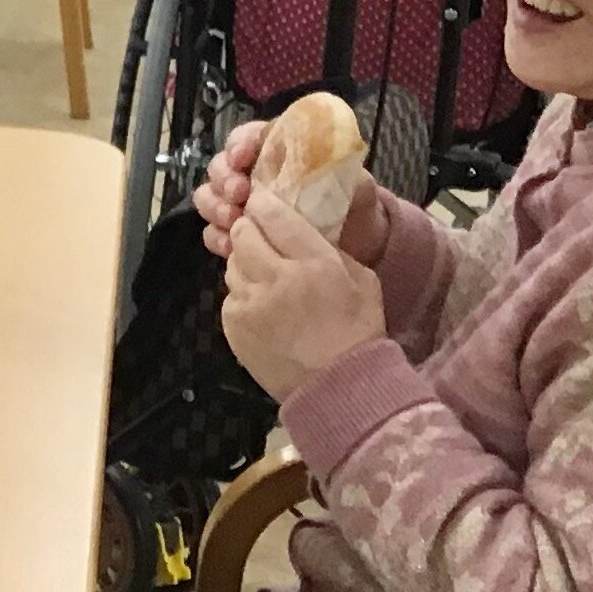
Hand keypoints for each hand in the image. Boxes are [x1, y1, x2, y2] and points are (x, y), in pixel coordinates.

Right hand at [195, 120, 387, 266]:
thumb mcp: (357, 185)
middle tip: (239, 193)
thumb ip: (344, 171)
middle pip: (220, 166)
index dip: (239, 143)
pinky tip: (231, 246)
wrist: (354, 248)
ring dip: (215, 205)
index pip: (247, 136)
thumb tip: (331, 159)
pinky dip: (217, 237)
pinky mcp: (240, 235)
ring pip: (209, 196)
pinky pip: (213, 232)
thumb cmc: (352, 208)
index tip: (242, 157)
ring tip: (233, 219)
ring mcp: (242, 205)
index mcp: (279, 153)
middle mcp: (254, 175)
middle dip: (224, 178)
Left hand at [221, 192, 386, 403]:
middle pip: (243, 233)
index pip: (272, 214)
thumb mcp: (362, 279)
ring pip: (233, 263)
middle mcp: (275, 278)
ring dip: (246, 262)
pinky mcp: (234, 326)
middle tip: (261, 235)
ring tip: (265, 274)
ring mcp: (249, 304)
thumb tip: (305, 227)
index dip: (264, 203)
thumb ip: (330, 248)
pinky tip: (263, 306)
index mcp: (313, 262)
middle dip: (250, 229)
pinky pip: (230, 295)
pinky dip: (243, 294)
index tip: (264, 202)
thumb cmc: (357, 331)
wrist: (338, 388)